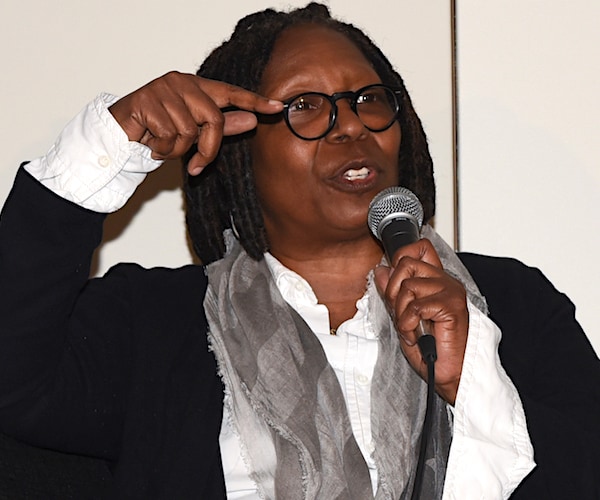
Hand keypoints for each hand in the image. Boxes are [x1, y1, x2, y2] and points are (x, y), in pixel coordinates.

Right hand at [109, 71, 282, 174]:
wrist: (118, 136)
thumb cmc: (158, 133)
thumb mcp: (193, 132)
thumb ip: (221, 126)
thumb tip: (251, 121)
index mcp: (196, 86)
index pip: (231, 93)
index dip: (255, 101)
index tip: (278, 108)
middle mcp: (182, 82)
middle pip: (213, 119)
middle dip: (207, 149)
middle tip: (195, 165)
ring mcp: (163, 89)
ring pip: (189, 131)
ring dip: (177, 150)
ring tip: (162, 146)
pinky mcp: (147, 101)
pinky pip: (168, 135)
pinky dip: (162, 150)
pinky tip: (151, 145)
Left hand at [374, 239, 468, 404]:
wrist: (449, 375)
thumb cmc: (431, 351)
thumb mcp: (403, 316)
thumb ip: (393, 292)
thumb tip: (381, 270)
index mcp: (436, 280)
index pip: (419, 247)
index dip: (400, 258)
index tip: (395, 283)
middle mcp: (445, 282)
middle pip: (406, 262)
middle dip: (393, 291)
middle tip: (400, 313)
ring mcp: (450, 292)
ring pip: (408, 285)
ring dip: (401, 313)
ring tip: (411, 328)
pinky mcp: (451, 306)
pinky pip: (416, 306)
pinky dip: (409, 324)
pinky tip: (417, 335)